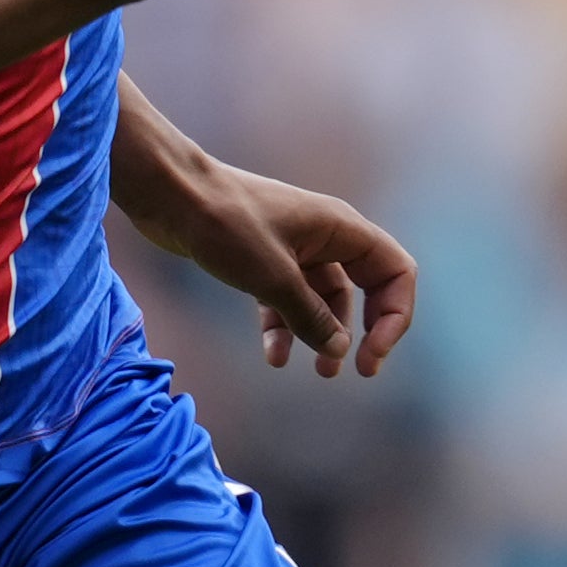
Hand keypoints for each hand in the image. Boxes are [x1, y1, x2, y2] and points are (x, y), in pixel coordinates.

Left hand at [150, 153, 418, 379]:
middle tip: (359, 370)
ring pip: (323, 299)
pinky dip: (285, 327)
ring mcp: (295, 248)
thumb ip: (310, 316)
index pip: (395, 272)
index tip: (372, 355)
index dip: (395, 317)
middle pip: (366, 288)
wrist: (171, 194)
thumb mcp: (274, 277)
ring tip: (320, 372)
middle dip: (365, 330)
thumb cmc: (226, 224)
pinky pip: (287, 299)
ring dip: (323, 334)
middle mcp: (325, 237)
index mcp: (341, 229)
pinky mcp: (263, 260)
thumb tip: (338, 349)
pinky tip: (274, 356)